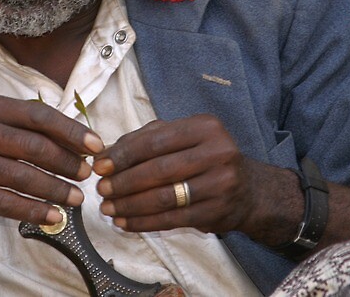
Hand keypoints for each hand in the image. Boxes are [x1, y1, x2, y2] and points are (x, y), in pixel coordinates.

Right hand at [0, 93, 104, 226]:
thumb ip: (22, 126)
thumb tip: (75, 138)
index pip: (37, 115)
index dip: (70, 131)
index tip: (94, 145)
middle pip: (32, 146)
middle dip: (66, 162)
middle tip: (86, 175)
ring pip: (22, 176)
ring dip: (55, 189)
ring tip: (77, 198)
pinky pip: (6, 201)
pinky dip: (34, 210)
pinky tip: (54, 215)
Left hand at [93, 115, 268, 234]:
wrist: (249, 190)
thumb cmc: (205, 158)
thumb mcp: (183, 137)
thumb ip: (147, 139)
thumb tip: (105, 153)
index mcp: (205, 127)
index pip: (155, 140)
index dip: (123, 154)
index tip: (100, 165)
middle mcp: (217, 152)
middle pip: (159, 169)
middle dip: (124, 181)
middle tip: (101, 189)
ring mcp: (221, 183)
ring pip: (164, 197)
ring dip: (130, 205)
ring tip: (108, 208)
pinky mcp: (218, 211)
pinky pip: (173, 219)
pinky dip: (145, 222)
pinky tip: (126, 222)